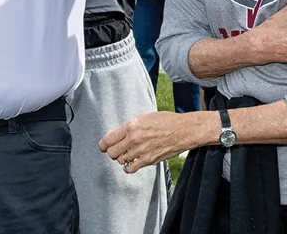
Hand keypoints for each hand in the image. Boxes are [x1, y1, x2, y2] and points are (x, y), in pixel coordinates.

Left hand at [100, 110, 214, 173]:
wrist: (183, 130)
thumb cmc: (164, 121)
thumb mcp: (143, 118)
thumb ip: (129, 127)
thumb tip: (116, 135)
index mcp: (131, 125)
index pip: (108, 139)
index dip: (103, 145)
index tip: (103, 146)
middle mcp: (134, 138)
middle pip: (112, 152)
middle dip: (111, 152)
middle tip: (115, 151)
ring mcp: (141, 150)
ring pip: (120, 160)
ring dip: (121, 158)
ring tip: (126, 155)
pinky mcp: (149, 160)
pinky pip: (131, 168)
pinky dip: (128, 167)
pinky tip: (131, 163)